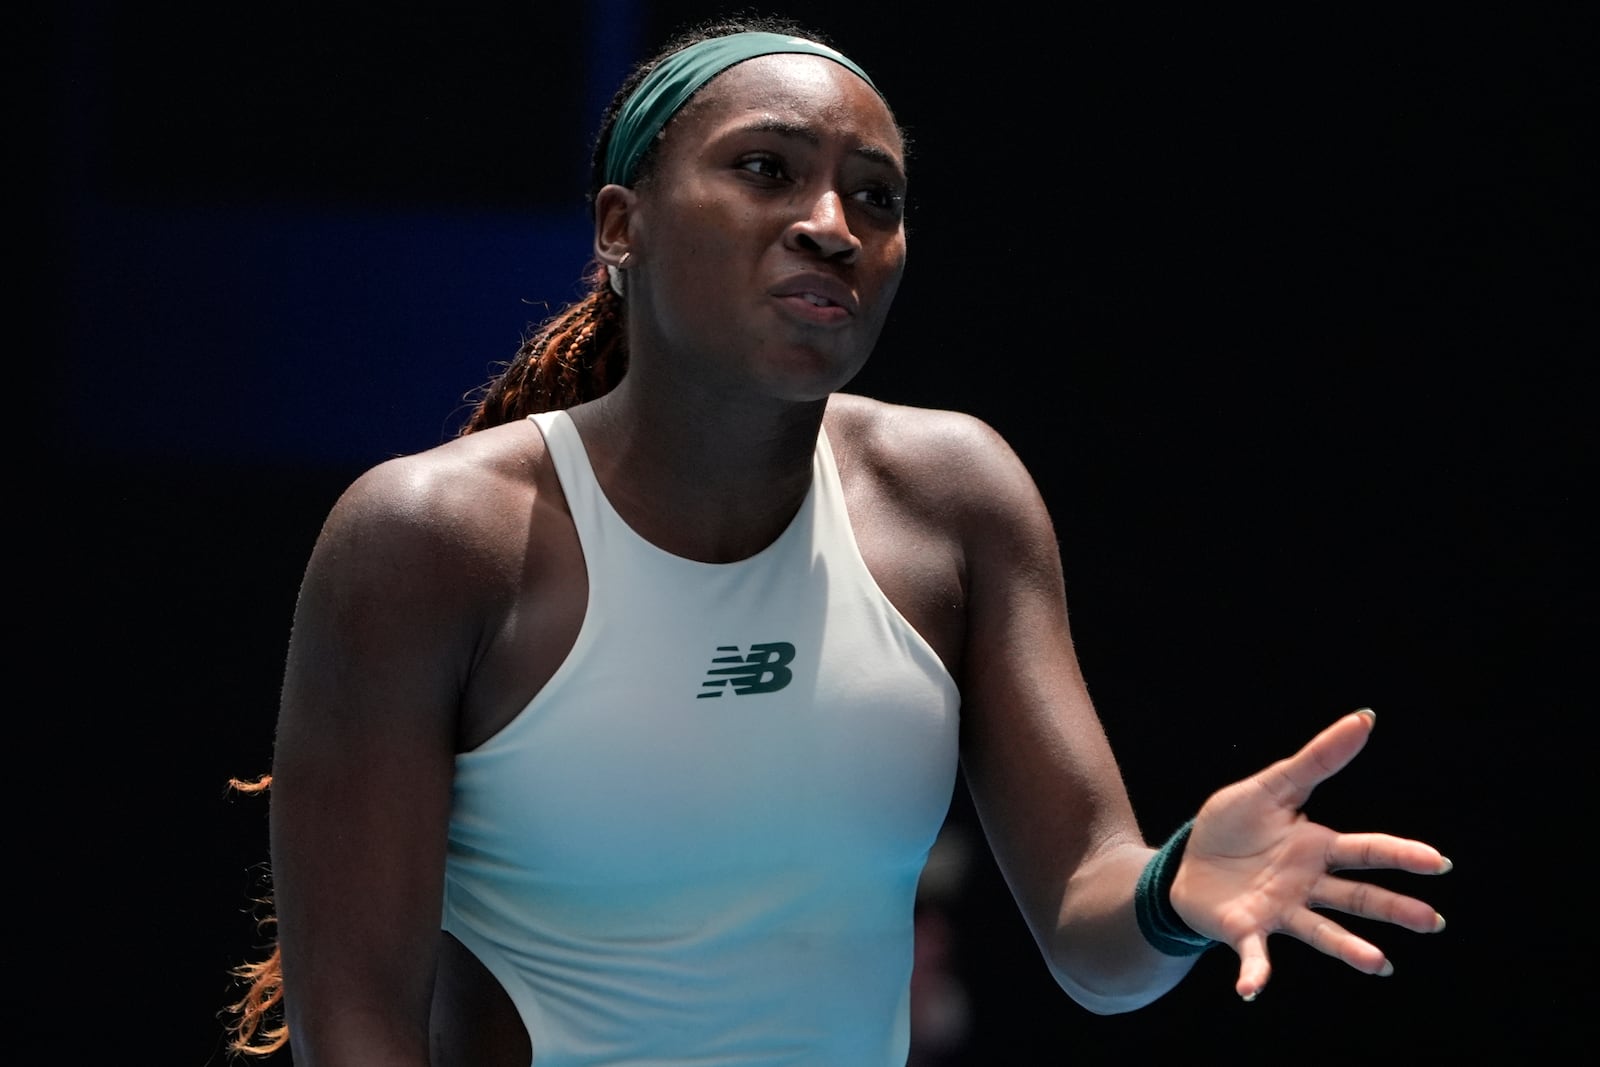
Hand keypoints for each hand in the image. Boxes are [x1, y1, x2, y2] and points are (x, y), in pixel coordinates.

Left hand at [1171, 709, 1451, 1000]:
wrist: (1187, 861)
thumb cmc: (1234, 825)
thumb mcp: (1272, 786)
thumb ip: (1317, 758)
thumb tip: (1364, 718)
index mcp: (1316, 848)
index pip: (1365, 850)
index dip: (1400, 855)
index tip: (1438, 862)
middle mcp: (1307, 885)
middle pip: (1357, 897)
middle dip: (1393, 909)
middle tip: (1431, 922)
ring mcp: (1280, 911)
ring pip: (1322, 931)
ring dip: (1349, 948)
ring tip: (1379, 964)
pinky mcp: (1246, 931)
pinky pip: (1254, 955)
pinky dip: (1256, 974)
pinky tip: (1251, 991)